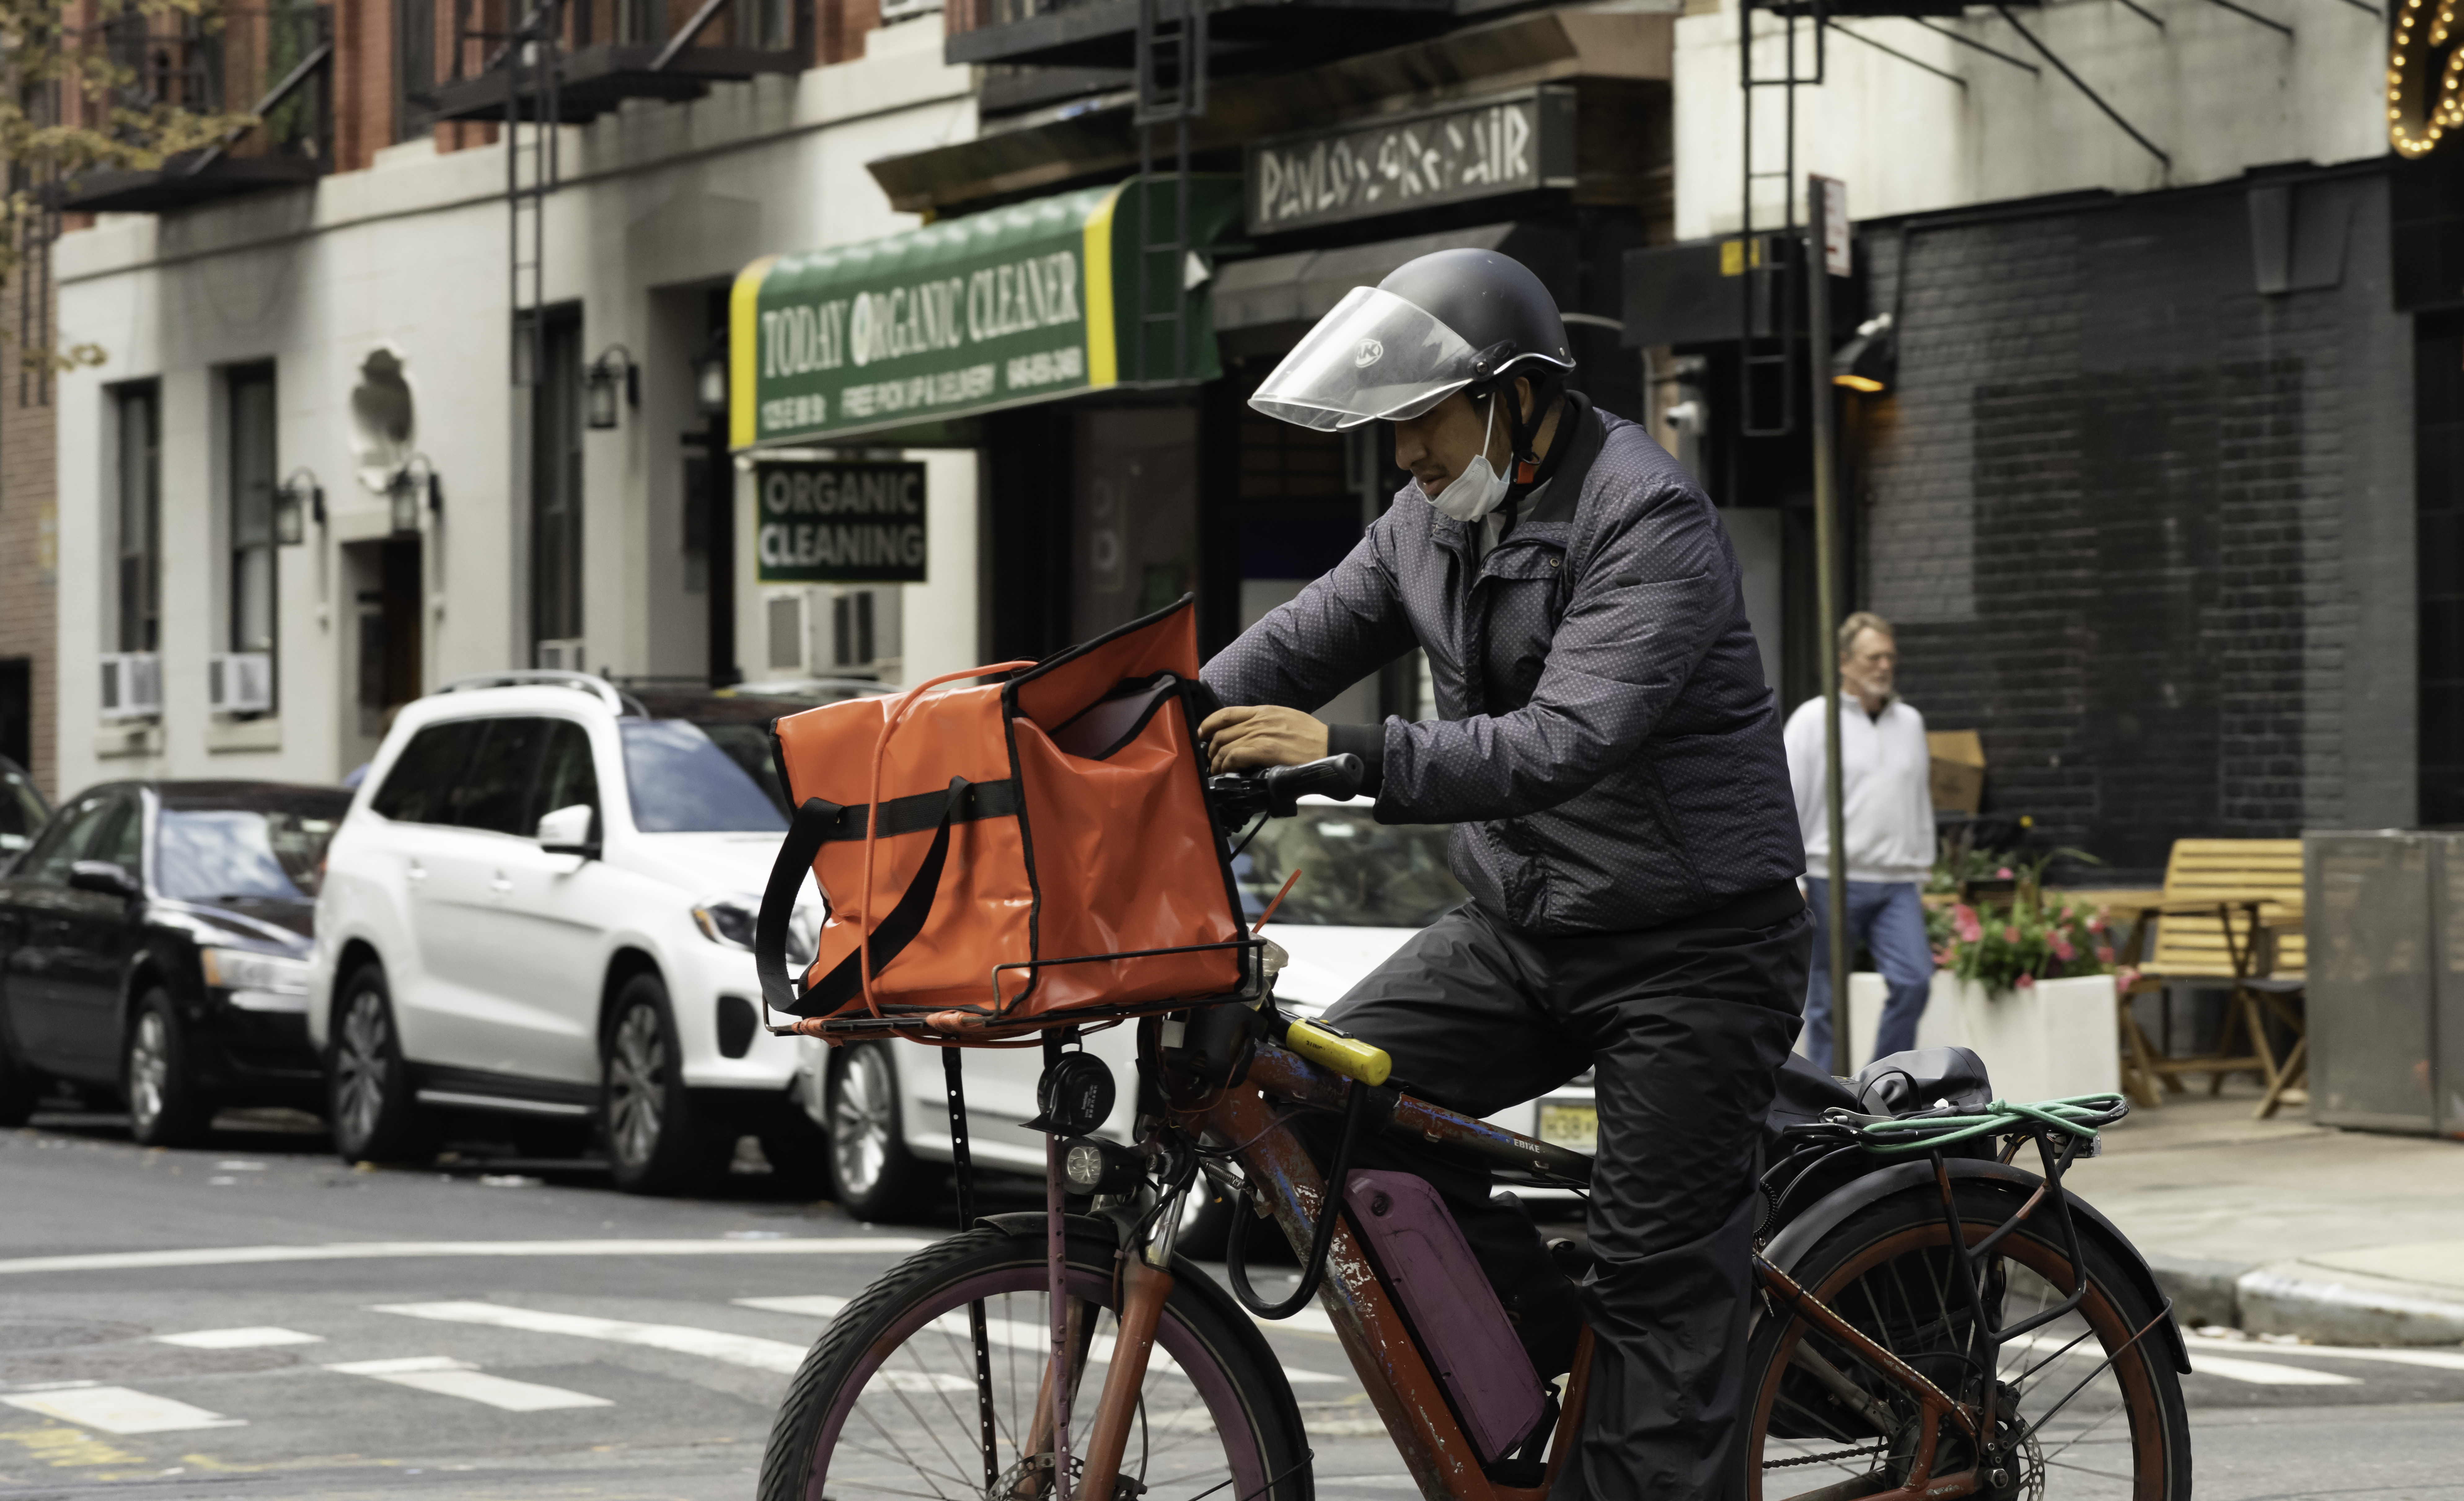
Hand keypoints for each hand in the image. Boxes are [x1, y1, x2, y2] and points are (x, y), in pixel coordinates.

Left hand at [1199, 705, 1328, 772]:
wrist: (1331, 747)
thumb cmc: (1313, 738)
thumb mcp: (1287, 720)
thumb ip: (1267, 724)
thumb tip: (1251, 736)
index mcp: (1265, 711)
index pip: (1227, 713)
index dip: (1209, 723)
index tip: (1202, 733)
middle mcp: (1260, 720)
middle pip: (1222, 732)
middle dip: (1211, 748)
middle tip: (1211, 761)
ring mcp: (1262, 734)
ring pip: (1225, 745)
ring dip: (1217, 761)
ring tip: (1218, 771)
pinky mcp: (1265, 750)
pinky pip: (1235, 756)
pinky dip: (1227, 765)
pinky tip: (1228, 772)